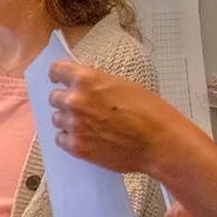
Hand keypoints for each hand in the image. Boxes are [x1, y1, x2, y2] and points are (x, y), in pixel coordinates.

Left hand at [48, 61, 183, 174]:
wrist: (161, 143)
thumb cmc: (151, 114)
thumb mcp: (123, 85)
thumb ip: (96, 83)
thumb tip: (82, 85)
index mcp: (87, 80)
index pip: (56, 71)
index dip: (58, 76)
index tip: (58, 79)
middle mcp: (76, 101)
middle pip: (54, 97)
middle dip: (66, 101)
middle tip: (84, 108)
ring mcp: (74, 125)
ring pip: (56, 119)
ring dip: (69, 121)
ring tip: (92, 125)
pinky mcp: (76, 146)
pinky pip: (61, 139)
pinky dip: (71, 139)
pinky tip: (89, 138)